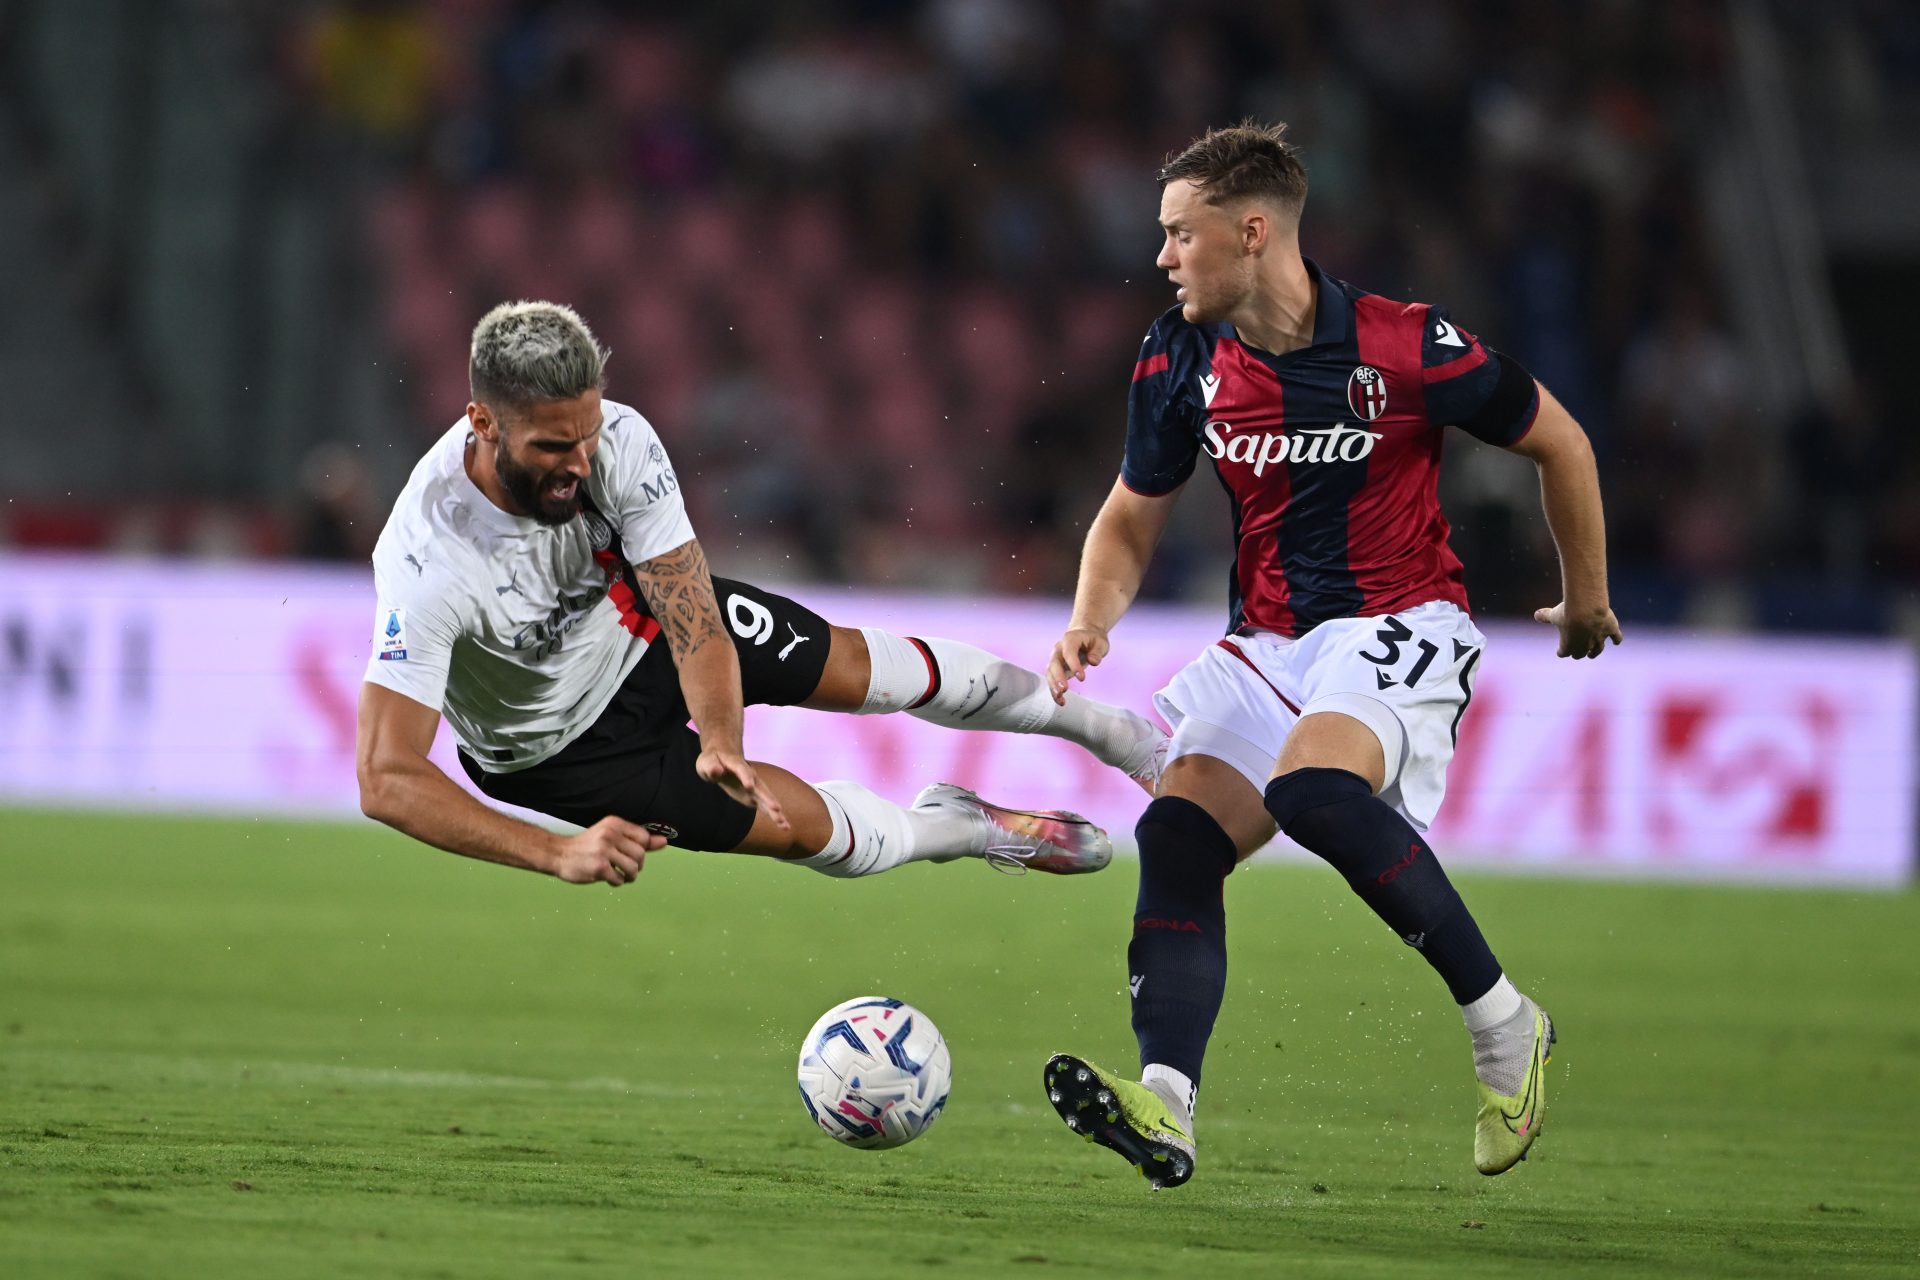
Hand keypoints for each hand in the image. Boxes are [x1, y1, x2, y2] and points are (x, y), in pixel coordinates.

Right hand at [551, 815, 666, 886]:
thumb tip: (664, 841)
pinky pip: (620, 879)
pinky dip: (617, 882)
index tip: (632, 854)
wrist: (559, 854)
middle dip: (636, 865)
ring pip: (633, 868)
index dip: (642, 850)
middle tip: (625, 867)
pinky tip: (609, 878)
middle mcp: (610, 835)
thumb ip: (638, 839)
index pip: (644, 837)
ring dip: (629, 876)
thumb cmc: (588, 846)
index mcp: (615, 824)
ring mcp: (604, 851)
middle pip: (640, 855)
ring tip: (620, 874)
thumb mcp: (612, 836)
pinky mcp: (599, 867)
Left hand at [696, 748, 788, 829]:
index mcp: (737, 765)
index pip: (742, 771)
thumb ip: (711, 767)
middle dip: (767, 798)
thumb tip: (717, 771)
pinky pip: (766, 807)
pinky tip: (784, 827)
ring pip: (766, 798)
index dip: (746, 778)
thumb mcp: (706, 762)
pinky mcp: (754, 797)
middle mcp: (750, 776)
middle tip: (776, 808)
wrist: (723, 758)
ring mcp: (754, 787)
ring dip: (775, 811)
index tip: (749, 787)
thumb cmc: (712, 760)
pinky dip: (775, 816)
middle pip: (760, 787)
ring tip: (783, 823)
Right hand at [1046, 625, 1110, 704]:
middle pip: (1054, 663)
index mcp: (1070, 639)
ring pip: (1050, 673)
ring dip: (1053, 686)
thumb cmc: (1093, 639)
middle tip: (1064, 689)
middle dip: (1058, 677)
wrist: (1085, 635)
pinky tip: (1061, 701)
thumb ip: (1097, 652)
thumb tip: (1093, 661)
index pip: (1069, 652)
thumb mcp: (1100, 642)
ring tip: (1060, 697)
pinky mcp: (1057, 669)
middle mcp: (1059, 649)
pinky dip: (1055, 691)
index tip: (1081, 677)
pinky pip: (1053, 680)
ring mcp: (1056, 659)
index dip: (1073, 664)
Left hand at [1533, 601, 1622, 658]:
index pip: (1564, 653)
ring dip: (1595, 652)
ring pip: (1598, 649)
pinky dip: (1616, 640)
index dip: (1562, 652)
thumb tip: (1536, 614)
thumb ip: (1545, 616)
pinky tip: (1616, 641)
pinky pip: (1616, 637)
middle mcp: (1584, 646)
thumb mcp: (1554, 614)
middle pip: (1580, 653)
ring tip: (1592, 654)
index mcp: (1568, 645)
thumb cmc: (1568, 613)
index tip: (1560, 652)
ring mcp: (1599, 639)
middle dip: (1578, 654)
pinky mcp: (1611, 630)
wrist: (1587, 610)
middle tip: (1578, 654)